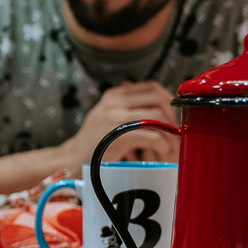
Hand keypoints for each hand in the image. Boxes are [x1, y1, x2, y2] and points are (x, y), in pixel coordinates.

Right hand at [65, 81, 179, 167]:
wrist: (72, 160)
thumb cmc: (93, 142)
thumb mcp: (106, 115)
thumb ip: (125, 105)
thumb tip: (154, 97)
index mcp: (113, 95)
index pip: (151, 87)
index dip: (169, 100)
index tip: (173, 115)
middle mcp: (114, 103)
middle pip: (158, 99)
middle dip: (172, 115)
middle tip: (174, 130)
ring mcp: (116, 119)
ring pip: (158, 116)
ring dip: (170, 132)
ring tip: (170, 144)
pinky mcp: (120, 138)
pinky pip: (153, 136)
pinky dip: (163, 144)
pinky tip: (161, 151)